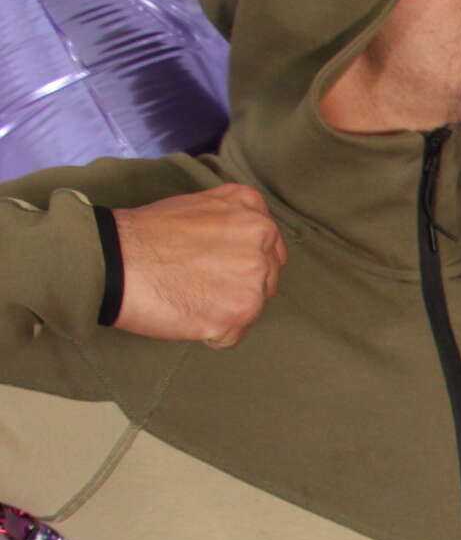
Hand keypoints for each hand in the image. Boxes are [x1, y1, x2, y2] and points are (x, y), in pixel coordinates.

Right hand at [112, 185, 284, 347]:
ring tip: (188, 296)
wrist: (111, 259)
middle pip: (265, 280)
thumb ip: (233, 219)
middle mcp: (261, 244)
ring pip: (253, 308)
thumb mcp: (198, 204)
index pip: (270, 249)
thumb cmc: (145, 233)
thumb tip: (251, 241)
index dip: (241, 261)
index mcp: (253, 215)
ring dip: (225, 310)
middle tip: (198, 282)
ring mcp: (252, 281)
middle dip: (237, 286)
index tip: (217, 264)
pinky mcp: (237, 315)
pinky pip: (233, 335)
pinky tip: (186, 313)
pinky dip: (212, 332)